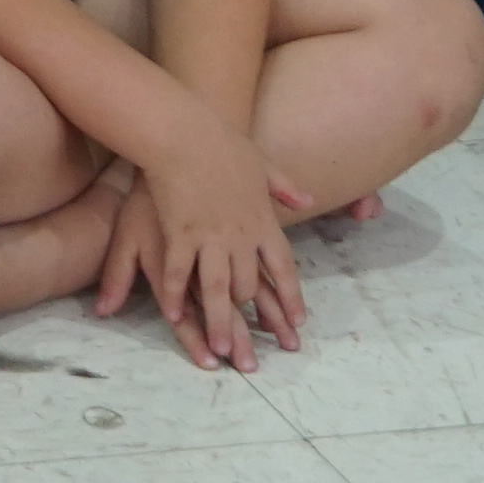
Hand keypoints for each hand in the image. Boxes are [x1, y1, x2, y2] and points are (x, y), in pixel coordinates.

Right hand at [85, 114, 311, 372]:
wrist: (185, 131)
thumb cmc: (222, 143)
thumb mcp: (263, 163)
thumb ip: (284, 186)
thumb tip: (309, 197)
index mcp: (262, 221)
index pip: (283, 267)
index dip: (290, 297)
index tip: (297, 323)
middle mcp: (240, 235)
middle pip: (249, 286)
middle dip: (251, 318)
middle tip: (252, 348)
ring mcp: (210, 236)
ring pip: (218, 289)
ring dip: (220, 322)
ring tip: (220, 351)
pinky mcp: (180, 233)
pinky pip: (179, 272)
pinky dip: (177, 295)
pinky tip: (175, 315)